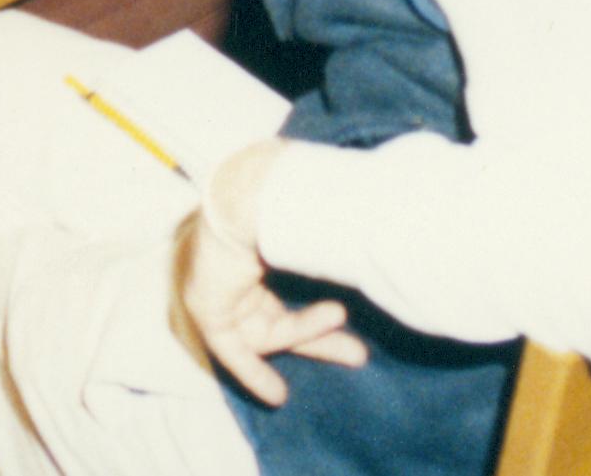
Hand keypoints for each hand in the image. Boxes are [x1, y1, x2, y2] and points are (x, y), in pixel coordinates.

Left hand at [171, 142, 364, 406]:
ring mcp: (217, 284)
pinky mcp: (205, 306)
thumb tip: (384, 231)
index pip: (287, 283)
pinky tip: (278, 396)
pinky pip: (230, 349)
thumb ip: (339, 241)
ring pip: (264, 330)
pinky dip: (253, 371)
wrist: (253, 194)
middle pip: (278, 313)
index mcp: (257, 238)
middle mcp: (234, 263)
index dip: (311, 311)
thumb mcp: (322, 226)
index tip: (342, 321)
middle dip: (318, 336)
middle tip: (358, 354)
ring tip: (348, 335)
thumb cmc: (289, 198)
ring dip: (306, 336)